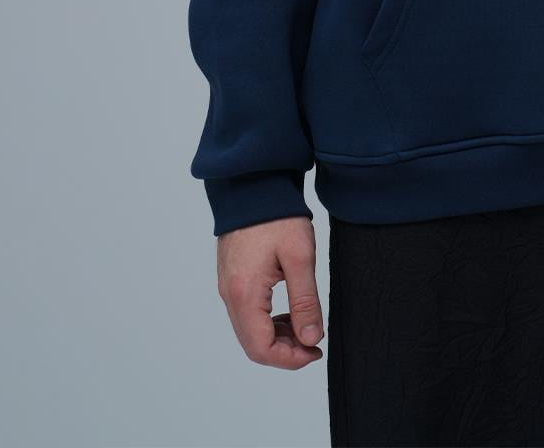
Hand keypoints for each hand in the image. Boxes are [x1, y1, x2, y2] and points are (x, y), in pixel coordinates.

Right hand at [216, 215, 324, 366]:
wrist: (254, 183)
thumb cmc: (277, 216)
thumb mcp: (299, 257)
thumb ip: (305, 301)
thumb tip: (311, 339)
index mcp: (244, 294)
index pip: (261, 349)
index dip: (290, 359)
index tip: (316, 351)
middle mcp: (229, 295)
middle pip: (253, 344)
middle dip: (285, 351)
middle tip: (314, 342)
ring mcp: (228, 287)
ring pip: (249, 330)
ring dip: (277, 337)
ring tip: (305, 325)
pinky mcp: (231, 278)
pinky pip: (247, 313)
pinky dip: (268, 321)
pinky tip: (289, 309)